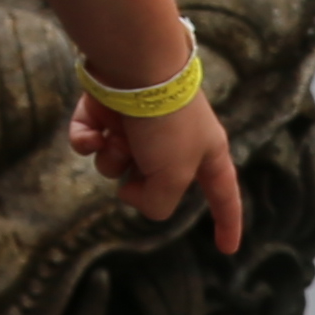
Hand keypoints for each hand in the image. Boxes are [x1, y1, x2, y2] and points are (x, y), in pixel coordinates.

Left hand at [66, 83, 242, 248]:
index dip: (226, 223)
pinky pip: (90, 143)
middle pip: (153, 184)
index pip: (222, 196)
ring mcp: (139, 125)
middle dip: (139, 180)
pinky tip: (92, 133)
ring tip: (117, 138)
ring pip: (116, 165)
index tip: (227, 248)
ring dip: (112, 158)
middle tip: (142, 161)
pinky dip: (87, 140)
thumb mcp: (172, 177)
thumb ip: (158, 204)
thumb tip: (129, 193)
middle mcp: (175, 141)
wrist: (135, 66)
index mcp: (206, 153)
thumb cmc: (166, 122)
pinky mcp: (108, 111)